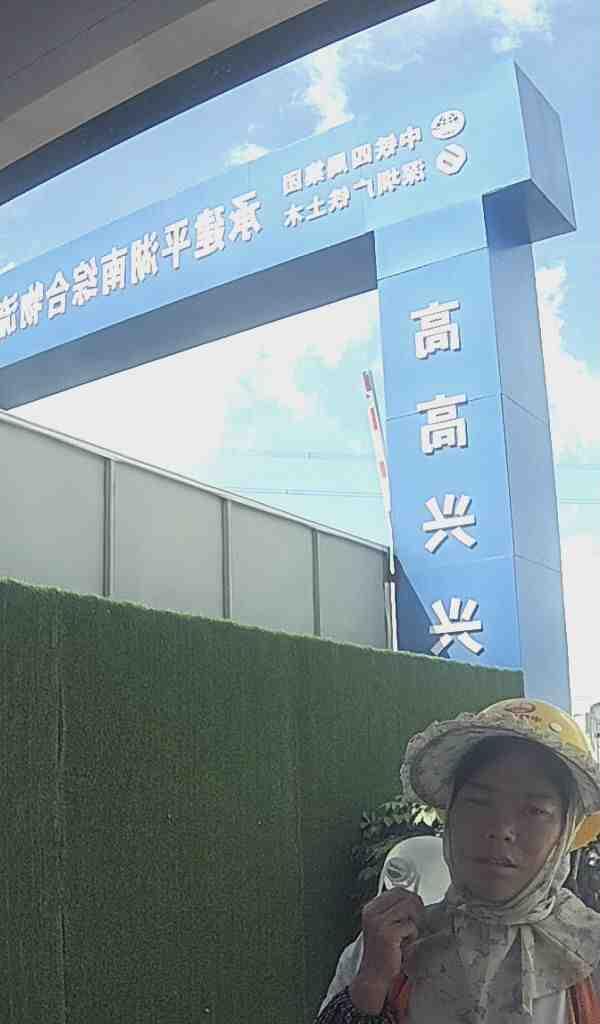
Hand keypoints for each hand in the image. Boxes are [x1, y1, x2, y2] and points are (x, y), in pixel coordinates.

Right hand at [349, 888, 424, 1013]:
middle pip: (405, 896)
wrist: (374, 975)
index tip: (416, 910)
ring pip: (409, 907)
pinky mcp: (388, 934)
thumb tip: (416, 898)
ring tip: (409, 934)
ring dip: (415, 921)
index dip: (411, 898)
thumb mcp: (384, 925)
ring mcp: (378, 922)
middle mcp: (372, 912)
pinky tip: (405, 944)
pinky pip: (410, 925)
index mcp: (371, 908)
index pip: (397, 890)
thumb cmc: (383, 951)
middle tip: (418, 923)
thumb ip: (395, 910)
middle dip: (417, 908)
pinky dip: (413, 935)